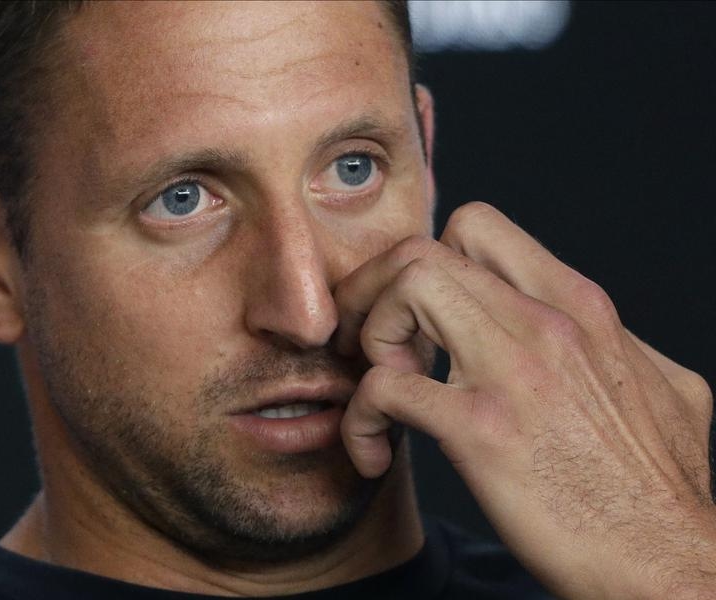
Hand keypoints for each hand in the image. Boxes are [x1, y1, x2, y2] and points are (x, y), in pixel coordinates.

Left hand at [336, 202, 714, 598]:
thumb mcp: (658, 384)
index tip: (414, 311)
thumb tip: (588, 333)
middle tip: (366, 339)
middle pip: (422, 250)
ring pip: (403, 290)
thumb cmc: (660, 483)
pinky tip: (374, 449)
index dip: (425, 259)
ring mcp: (513, 372)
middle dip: (373, 289)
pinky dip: (360, 417)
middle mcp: (545, 324)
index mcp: (579, 307)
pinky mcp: (481, 431)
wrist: (668, 562)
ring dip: (369, 336)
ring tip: (378, 385)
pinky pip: (385, 388)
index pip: (475, 228)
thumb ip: (612, 344)